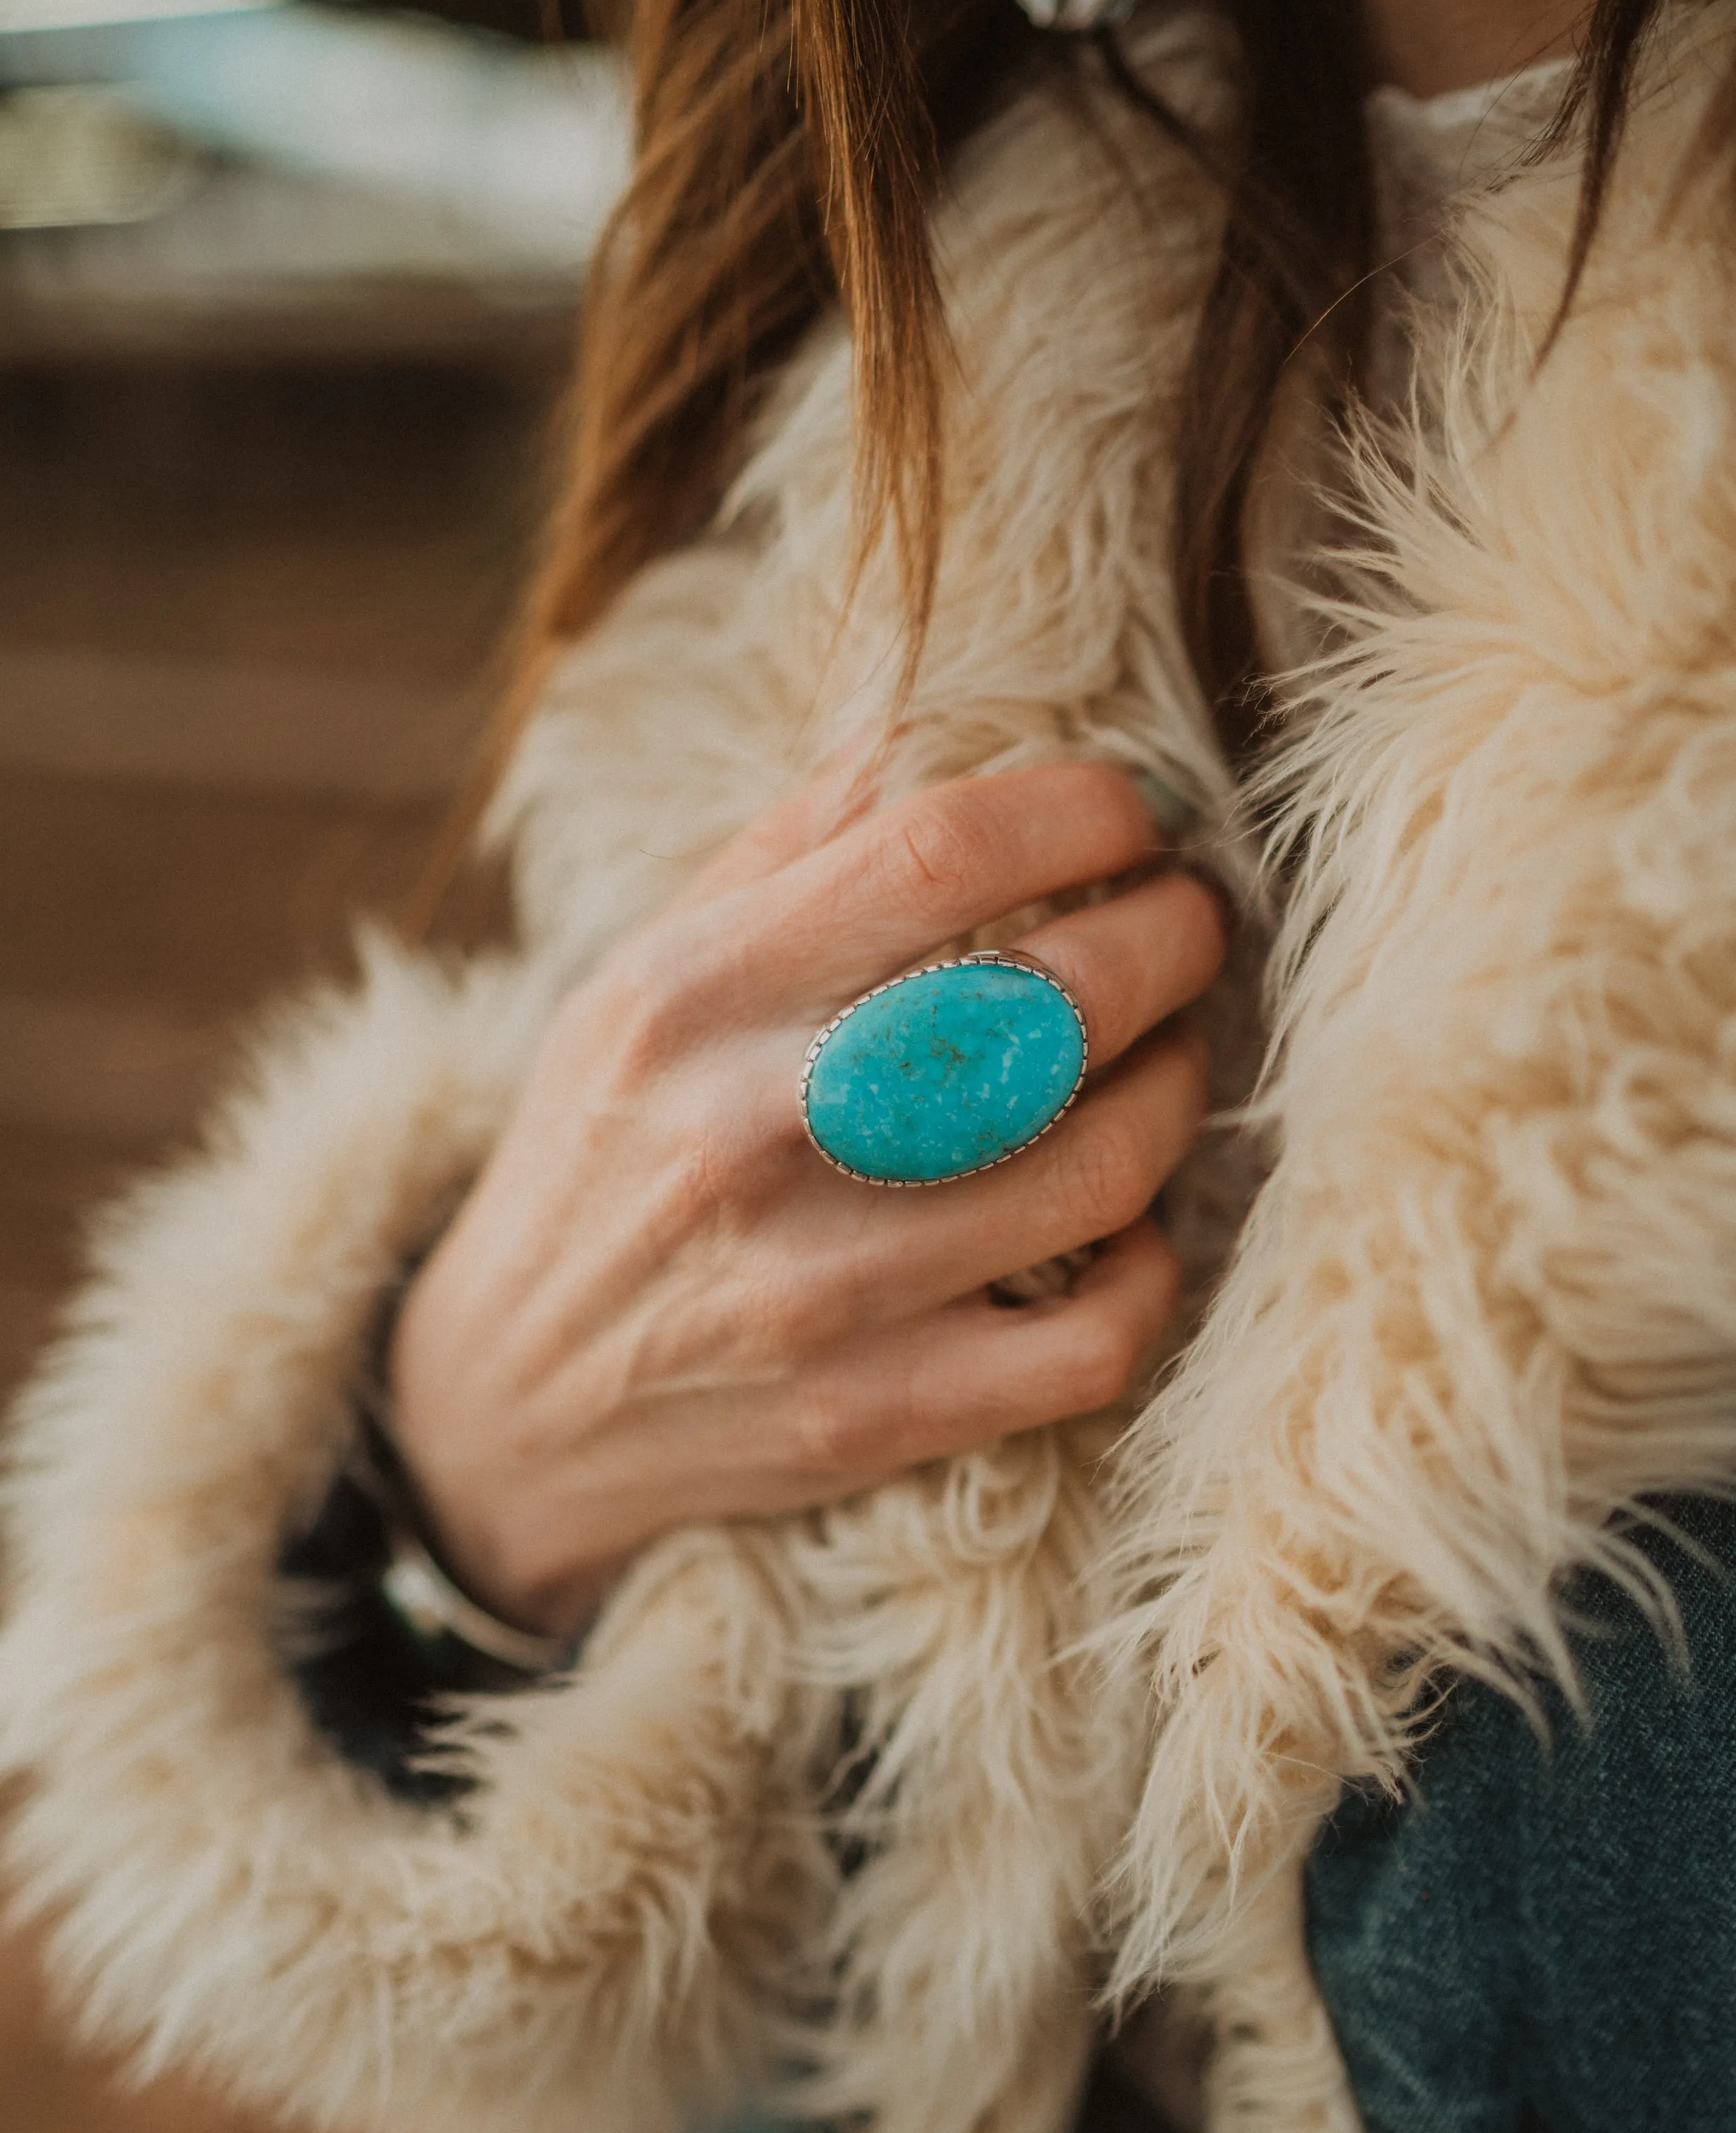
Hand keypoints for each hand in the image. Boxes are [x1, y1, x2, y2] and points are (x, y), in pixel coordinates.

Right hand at [389, 757, 1224, 1637]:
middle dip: (1168, 939)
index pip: (933, 853)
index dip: (1076, 815)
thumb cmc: (602, 1159)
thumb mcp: (635, 983)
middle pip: (1044, 1004)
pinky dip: (1148, 1273)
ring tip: (1167, 1056)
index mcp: (687, 999)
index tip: (1126, 818)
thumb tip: (929, 719)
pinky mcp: (873, 1413)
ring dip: (1175, 1092)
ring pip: (1100, 1167)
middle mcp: (748, 1135)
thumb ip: (780, 856)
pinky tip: (1125, 1227)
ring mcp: (817, 1289)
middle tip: (1187, 923)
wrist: (510, 1407)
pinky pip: (1093, 1341)